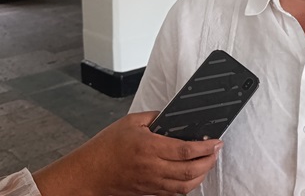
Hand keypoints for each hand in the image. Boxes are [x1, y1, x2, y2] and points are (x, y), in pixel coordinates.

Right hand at [32, 111, 221, 195]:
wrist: (89, 173)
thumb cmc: (106, 148)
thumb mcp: (130, 122)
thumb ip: (154, 117)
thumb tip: (172, 116)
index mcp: (149, 147)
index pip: (185, 150)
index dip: (205, 147)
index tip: (216, 141)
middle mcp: (152, 167)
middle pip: (190, 170)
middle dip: (209, 161)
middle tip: (216, 151)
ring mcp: (151, 183)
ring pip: (185, 186)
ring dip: (202, 175)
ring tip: (207, 163)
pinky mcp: (149, 192)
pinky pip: (174, 193)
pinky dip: (188, 186)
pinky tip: (192, 176)